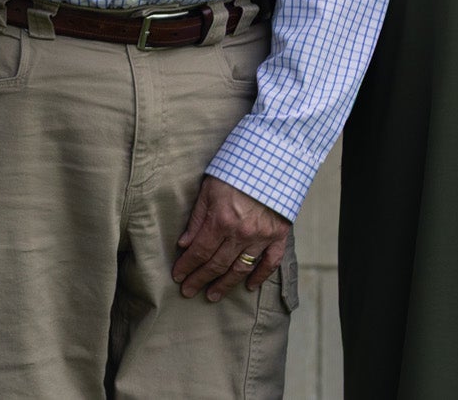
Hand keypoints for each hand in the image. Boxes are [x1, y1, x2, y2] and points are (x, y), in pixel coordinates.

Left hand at [173, 176, 290, 302]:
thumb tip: (184, 244)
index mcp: (221, 220)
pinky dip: (259, 277)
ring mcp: (261, 237)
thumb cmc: (235, 172)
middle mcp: (241, 233)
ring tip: (212, 295)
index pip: (199, 252)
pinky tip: (248, 286)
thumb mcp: (208, 190)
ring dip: (225, 284)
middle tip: (188, 291)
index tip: (178, 277)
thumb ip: (197, 219)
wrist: (271, 162)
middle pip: (217, 264)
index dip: (187, 266)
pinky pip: (269, 263)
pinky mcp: (279, 237)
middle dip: (200, 279)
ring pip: (240, 269)